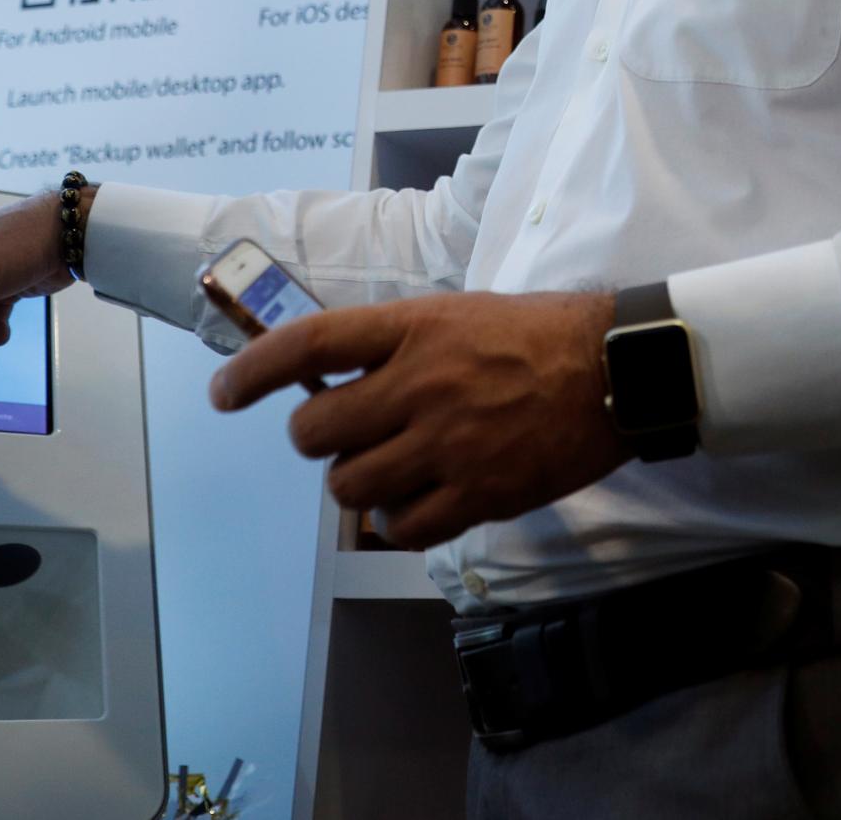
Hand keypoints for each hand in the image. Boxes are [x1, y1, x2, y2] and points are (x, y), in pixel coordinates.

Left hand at [211, 291, 633, 549]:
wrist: (616, 369)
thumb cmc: (539, 334)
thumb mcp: (459, 314)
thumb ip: (397, 345)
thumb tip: (336, 379)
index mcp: (414, 328)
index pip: (309, 344)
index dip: (252, 372)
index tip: (224, 394)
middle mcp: (420, 384)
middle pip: (315, 429)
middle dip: (317, 436)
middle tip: (346, 433)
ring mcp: (447, 443)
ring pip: (348, 485)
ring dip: (354, 480)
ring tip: (388, 466)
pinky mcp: (477, 493)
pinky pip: (399, 526)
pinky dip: (396, 519)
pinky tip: (418, 499)